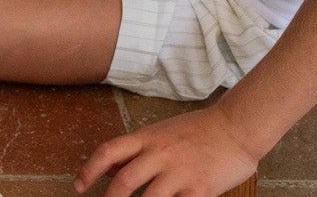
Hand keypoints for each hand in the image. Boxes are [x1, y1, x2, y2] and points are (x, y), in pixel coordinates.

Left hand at [74, 107, 257, 196]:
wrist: (237, 128)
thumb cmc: (199, 131)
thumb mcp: (161, 133)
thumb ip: (135, 151)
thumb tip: (106, 168)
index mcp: (148, 137)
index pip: (109, 151)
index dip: (89, 169)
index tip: (79, 186)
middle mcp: (160, 153)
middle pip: (124, 180)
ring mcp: (180, 172)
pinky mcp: (200, 189)